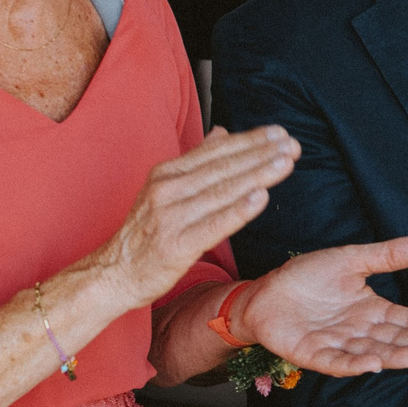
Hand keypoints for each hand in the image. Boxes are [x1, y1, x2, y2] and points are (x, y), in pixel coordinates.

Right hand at [95, 127, 298, 305]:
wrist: (114, 274)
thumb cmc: (146, 233)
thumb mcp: (165, 190)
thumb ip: (196, 162)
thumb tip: (223, 132)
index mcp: (167, 173)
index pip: (216, 151)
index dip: (249, 140)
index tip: (280, 133)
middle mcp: (167, 189)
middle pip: (223, 167)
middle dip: (261, 153)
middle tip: (292, 144)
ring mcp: (170, 217)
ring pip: (222, 191)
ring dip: (257, 174)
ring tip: (286, 162)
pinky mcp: (176, 245)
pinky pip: (213, 225)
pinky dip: (238, 210)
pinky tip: (261, 198)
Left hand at [234, 237, 407, 374]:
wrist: (264, 292)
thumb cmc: (307, 277)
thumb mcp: (350, 259)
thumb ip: (385, 256)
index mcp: (369, 310)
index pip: (404, 321)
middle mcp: (357, 331)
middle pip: (393, 341)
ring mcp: (336, 345)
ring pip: (370, 353)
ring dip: (393, 357)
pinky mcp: (312, 354)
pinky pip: (335, 362)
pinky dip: (353, 365)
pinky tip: (372, 365)